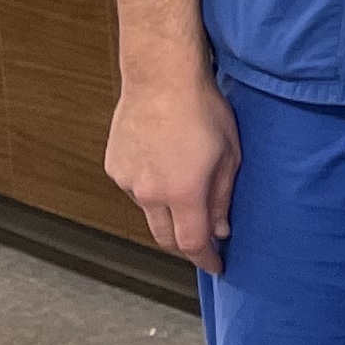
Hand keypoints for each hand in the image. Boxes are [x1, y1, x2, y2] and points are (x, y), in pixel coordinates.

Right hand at [107, 67, 239, 274]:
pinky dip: (151, 189)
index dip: (205, 259)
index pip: (192, 243)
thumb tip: (221, 228)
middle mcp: (149, 192)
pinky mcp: (114, 166)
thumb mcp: (230, 154)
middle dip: (186, 245)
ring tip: (187, 188)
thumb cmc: (203, 109)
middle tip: (205, 240)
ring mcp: (127, 180)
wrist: (161, 78)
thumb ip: (223, 197)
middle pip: (165, 237)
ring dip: (168, 212)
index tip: (217, 266)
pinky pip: (134, 189)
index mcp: (182, 192)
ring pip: (149, 212)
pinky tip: (165, 166)